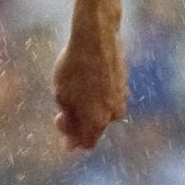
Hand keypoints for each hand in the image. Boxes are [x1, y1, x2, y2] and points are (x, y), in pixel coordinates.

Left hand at [53, 24, 128, 150]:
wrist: (96, 38)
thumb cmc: (73, 68)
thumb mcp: (62, 97)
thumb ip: (68, 121)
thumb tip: (71, 146)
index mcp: (97, 120)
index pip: (87, 143)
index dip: (71, 137)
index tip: (60, 118)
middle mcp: (114, 113)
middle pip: (95, 129)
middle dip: (78, 122)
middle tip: (63, 105)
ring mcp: (122, 98)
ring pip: (103, 113)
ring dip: (88, 109)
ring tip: (73, 90)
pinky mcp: (124, 84)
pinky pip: (109, 98)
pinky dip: (97, 96)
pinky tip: (86, 81)